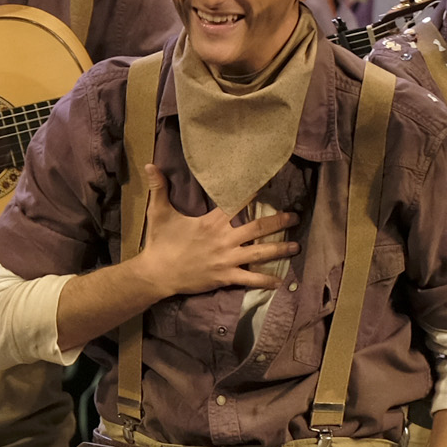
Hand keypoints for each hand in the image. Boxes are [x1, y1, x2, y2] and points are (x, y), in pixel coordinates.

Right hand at [131, 166, 296, 297]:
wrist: (156, 273)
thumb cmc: (159, 243)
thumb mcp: (158, 213)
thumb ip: (159, 188)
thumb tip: (150, 165)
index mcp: (211, 222)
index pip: (237, 203)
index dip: (255, 193)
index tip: (271, 184)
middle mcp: (223, 239)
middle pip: (258, 228)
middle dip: (279, 221)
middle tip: (295, 217)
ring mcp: (226, 259)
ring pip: (259, 253)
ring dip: (280, 249)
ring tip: (297, 246)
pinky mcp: (224, 277)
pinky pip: (249, 279)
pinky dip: (265, 280)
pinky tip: (279, 282)